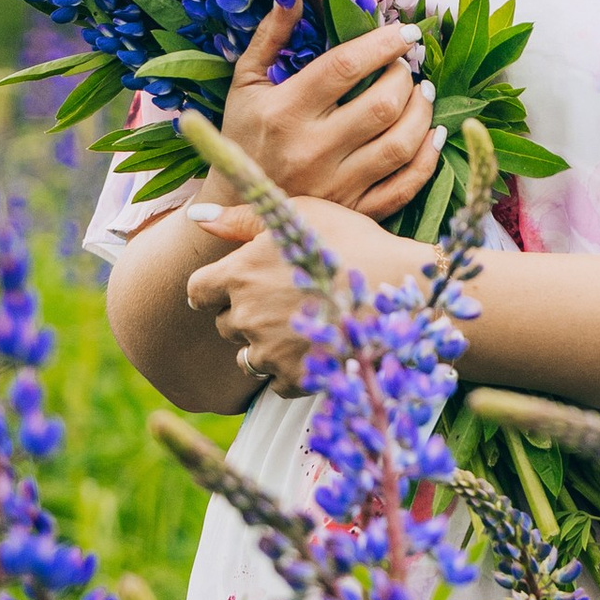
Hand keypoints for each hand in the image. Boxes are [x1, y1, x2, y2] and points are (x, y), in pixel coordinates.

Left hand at [181, 193, 411, 397]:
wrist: (403, 290)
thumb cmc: (354, 243)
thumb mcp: (300, 216)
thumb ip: (243, 220)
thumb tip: (196, 217)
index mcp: (240, 273)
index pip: (197, 291)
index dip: (211, 292)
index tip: (228, 292)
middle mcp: (247, 315)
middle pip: (224, 325)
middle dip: (245, 316)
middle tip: (281, 304)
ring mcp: (270, 350)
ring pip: (247, 358)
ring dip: (265, 347)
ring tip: (300, 330)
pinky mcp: (295, 378)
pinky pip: (276, 384)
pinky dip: (291, 372)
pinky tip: (317, 352)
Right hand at [221, 1, 438, 222]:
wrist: (237, 204)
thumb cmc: (243, 134)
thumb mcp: (245, 82)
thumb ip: (270, 37)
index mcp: (285, 111)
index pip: (345, 67)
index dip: (382, 43)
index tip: (405, 31)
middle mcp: (312, 150)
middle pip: (382, 105)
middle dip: (404, 77)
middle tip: (405, 66)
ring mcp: (335, 186)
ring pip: (400, 145)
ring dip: (423, 113)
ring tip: (422, 93)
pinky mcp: (353, 210)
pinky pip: (405, 186)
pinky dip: (428, 159)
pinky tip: (433, 134)